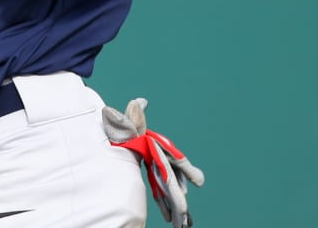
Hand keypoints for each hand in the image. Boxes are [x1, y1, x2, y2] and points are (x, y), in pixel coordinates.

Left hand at [102, 98, 204, 227]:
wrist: (119, 136)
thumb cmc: (124, 130)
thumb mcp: (127, 123)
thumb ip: (134, 116)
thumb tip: (140, 101)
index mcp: (160, 149)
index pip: (177, 160)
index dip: (188, 171)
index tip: (199, 182)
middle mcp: (163, 162)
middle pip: (174, 183)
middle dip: (179, 200)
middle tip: (184, 216)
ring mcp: (159, 172)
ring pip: (171, 193)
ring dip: (177, 209)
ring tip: (183, 225)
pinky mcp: (154, 179)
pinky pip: (162, 196)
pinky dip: (168, 208)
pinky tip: (175, 222)